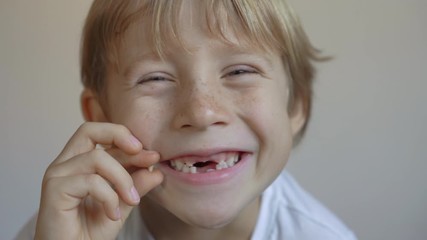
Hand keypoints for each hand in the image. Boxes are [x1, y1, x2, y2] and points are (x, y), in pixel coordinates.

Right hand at [34, 122, 162, 239]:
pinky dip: (109, 197)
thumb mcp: (121, 204)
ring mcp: (57, 176)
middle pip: (89, 130)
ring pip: (97, 159)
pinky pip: (91, 182)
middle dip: (121, 136)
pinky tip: (113, 214)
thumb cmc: (88, 232)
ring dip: (123, 179)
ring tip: (132, 201)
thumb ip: (135, 185)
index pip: (102, 137)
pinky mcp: (54, 190)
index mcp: (78, 162)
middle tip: (147, 156)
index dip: (129, 141)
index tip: (153, 156)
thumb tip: (156, 170)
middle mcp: (64, 164)